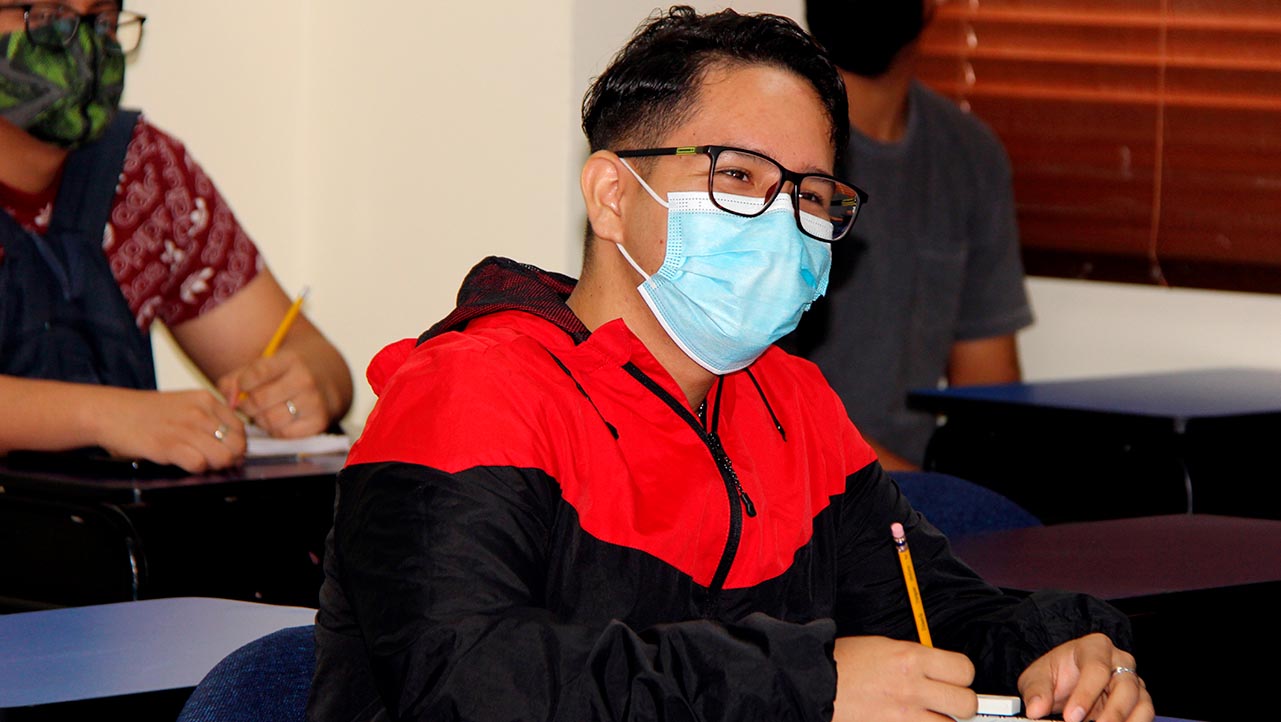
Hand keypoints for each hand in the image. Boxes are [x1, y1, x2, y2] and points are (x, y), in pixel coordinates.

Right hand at [92, 387, 245, 472]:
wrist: (109, 412)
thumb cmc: (145, 413)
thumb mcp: (184, 404)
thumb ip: (208, 418)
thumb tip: (231, 443)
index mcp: (206, 399)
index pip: (240, 428)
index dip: (237, 445)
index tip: (229, 453)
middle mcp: (200, 412)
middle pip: (236, 445)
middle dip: (230, 459)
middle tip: (215, 462)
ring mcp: (185, 428)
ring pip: (222, 457)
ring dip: (213, 466)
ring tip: (198, 462)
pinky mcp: (169, 445)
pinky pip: (199, 464)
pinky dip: (195, 469)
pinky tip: (183, 463)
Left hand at [218, 349, 331, 437]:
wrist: (328, 378)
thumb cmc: (289, 372)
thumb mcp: (267, 365)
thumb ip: (237, 378)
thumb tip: (228, 400)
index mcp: (291, 360)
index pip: (255, 374)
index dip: (242, 384)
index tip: (243, 387)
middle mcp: (305, 380)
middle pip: (259, 400)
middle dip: (248, 405)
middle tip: (249, 404)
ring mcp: (314, 402)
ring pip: (270, 420)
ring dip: (260, 420)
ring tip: (263, 412)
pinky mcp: (319, 422)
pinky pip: (283, 433)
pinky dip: (275, 430)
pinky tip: (278, 420)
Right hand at [833, 636, 976, 721]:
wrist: (812, 684)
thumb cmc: (843, 663)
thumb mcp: (884, 648)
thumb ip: (916, 659)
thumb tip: (940, 672)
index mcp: (910, 658)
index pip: (964, 670)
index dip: (961, 676)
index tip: (954, 679)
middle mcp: (912, 687)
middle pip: (966, 703)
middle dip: (960, 704)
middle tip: (947, 703)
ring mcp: (903, 716)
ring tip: (927, 717)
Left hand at [1018, 633, 1153, 721]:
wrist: (1065, 681)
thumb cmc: (1055, 674)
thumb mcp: (1038, 678)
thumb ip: (1036, 692)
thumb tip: (1035, 709)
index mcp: (1095, 647)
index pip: (1096, 668)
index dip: (1085, 694)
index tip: (1071, 717)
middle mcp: (1120, 661)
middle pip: (1125, 686)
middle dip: (1111, 713)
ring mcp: (1132, 681)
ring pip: (1142, 702)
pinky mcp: (1139, 701)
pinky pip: (1144, 716)